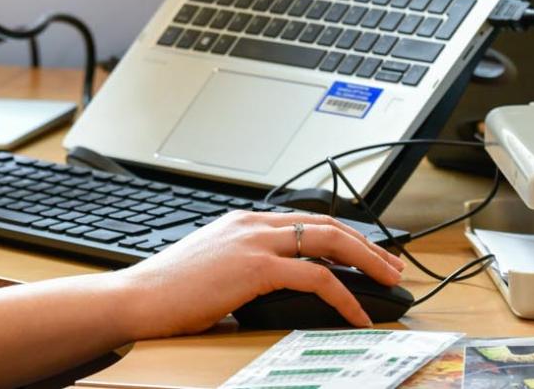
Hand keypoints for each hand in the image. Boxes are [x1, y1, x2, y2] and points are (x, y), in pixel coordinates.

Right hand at [116, 210, 405, 337]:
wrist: (140, 297)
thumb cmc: (170, 291)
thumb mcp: (214, 268)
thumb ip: (246, 266)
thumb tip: (276, 286)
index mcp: (243, 222)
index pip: (307, 219)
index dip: (344, 234)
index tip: (367, 252)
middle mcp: (253, 224)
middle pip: (325, 224)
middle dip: (367, 244)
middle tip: (393, 265)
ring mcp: (255, 242)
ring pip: (328, 242)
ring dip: (366, 261)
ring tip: (389, 282)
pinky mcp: (256, 267)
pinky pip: (316, 276)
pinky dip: (344, 295)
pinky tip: (357, 314)